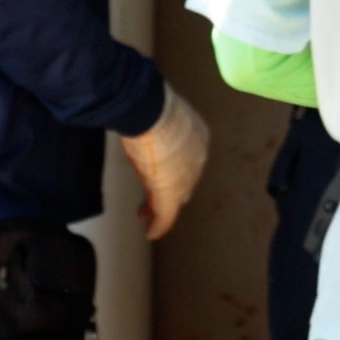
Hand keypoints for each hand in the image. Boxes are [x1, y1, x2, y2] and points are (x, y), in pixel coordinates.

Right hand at [118, 84, 209, 239]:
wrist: (149, 112)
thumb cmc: (150, 107)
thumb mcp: (158, 116)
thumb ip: (156, 125)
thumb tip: (140, 116)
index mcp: (198, 138)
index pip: (188, 160)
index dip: (175, 170)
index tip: (160, 175)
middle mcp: (198, 158)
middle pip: (184, 180)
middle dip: (170, 191)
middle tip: (154, 199)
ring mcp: (186, 176)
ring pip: (175, 198)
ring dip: (161, 209)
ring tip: (147, 217)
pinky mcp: (171, 192)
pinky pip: (166, 214)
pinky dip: (159, 225)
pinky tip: (151, 232)